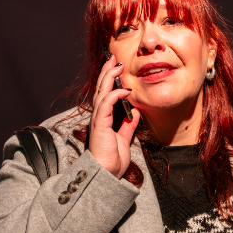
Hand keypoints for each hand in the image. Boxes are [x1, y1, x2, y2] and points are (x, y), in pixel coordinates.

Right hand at [88, 55, 139, 177]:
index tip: (116, 67)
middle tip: (114, 58)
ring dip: (109, 77)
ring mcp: (98, 119)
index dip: (109, 79)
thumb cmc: (112, 159)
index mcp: (103, 118)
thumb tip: (135, 112)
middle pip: (101, 88)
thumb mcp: (124, 139)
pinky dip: (115, 94)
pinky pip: (106, 103)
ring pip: (102, 92)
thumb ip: (128, 125)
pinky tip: (125, 89)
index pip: (105, 93)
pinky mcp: (100, 124)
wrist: (106, 174)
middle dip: (107, 71)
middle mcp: (98, 116)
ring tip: (116, 65)